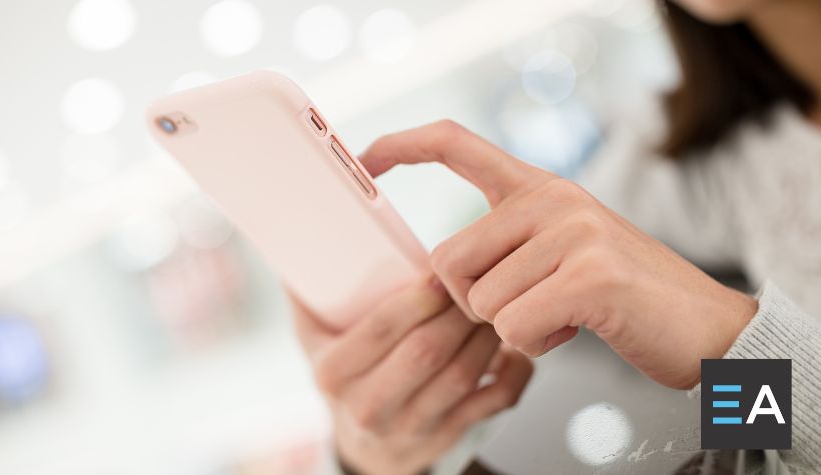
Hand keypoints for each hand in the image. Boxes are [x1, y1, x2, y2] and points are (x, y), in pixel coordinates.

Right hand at [291, 276, 532, 474]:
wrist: (365, 450)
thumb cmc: (346, 378)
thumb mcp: (314, 341)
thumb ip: (308, 294)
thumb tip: (301, 235)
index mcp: (333, 372)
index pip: (379, 329)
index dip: (416, 298)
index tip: (440, 271)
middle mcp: (368, 406)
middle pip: (426, 351)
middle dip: (458, 312)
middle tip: (478, 281)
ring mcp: (409, 427)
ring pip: (461, 376)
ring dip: (486, 335)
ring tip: (495, 305)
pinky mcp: (445, 438)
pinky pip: (492, 403)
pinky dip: (514, 373)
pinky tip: (513, 347)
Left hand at [361, 120, 756, 388]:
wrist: (704, 326)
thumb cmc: (619, 298)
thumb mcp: (556, 254)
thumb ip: (503, 246)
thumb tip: (436, 271)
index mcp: (538, 187)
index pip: (457, 143)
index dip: (403, 144)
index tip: (366, 158)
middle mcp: (551, 198)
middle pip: (447, 261)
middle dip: (475, 303)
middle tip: (528, 305)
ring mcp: (573, 231)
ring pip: (479, 301)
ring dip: (513, 326)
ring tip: (564, 313)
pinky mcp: (590, 274)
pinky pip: (513, 326)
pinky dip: (536, 343)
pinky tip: (574, 328)